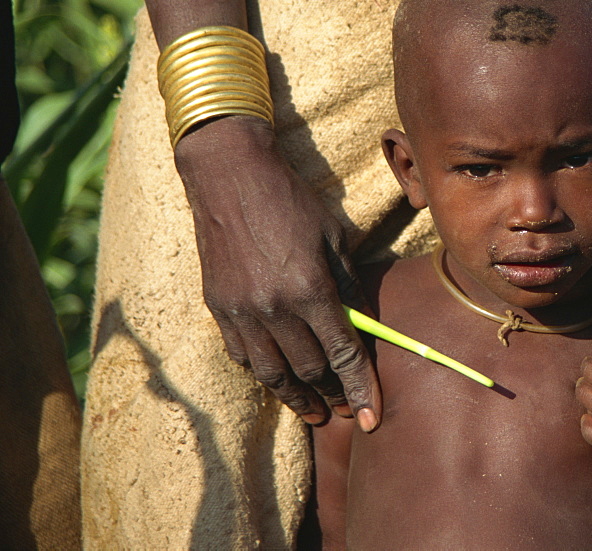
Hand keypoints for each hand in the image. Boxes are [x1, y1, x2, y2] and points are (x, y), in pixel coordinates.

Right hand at [174, 116, 380, 429]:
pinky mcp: (218, 307)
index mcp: (310, 289)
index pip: (343, 354)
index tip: (370, 419)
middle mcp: (274, 308)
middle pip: (310, 370)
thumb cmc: (291, 200)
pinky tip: (278, 378)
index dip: (361, 389)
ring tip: (314, 412)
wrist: (229, 175)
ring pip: (272, 373)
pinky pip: (243, 355)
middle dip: (333, 395)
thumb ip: (349, 286)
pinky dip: (264, 372)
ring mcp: (241, 311)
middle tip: (347, 408)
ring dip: (297, 398)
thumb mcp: (334, 238)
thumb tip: (363, 325)